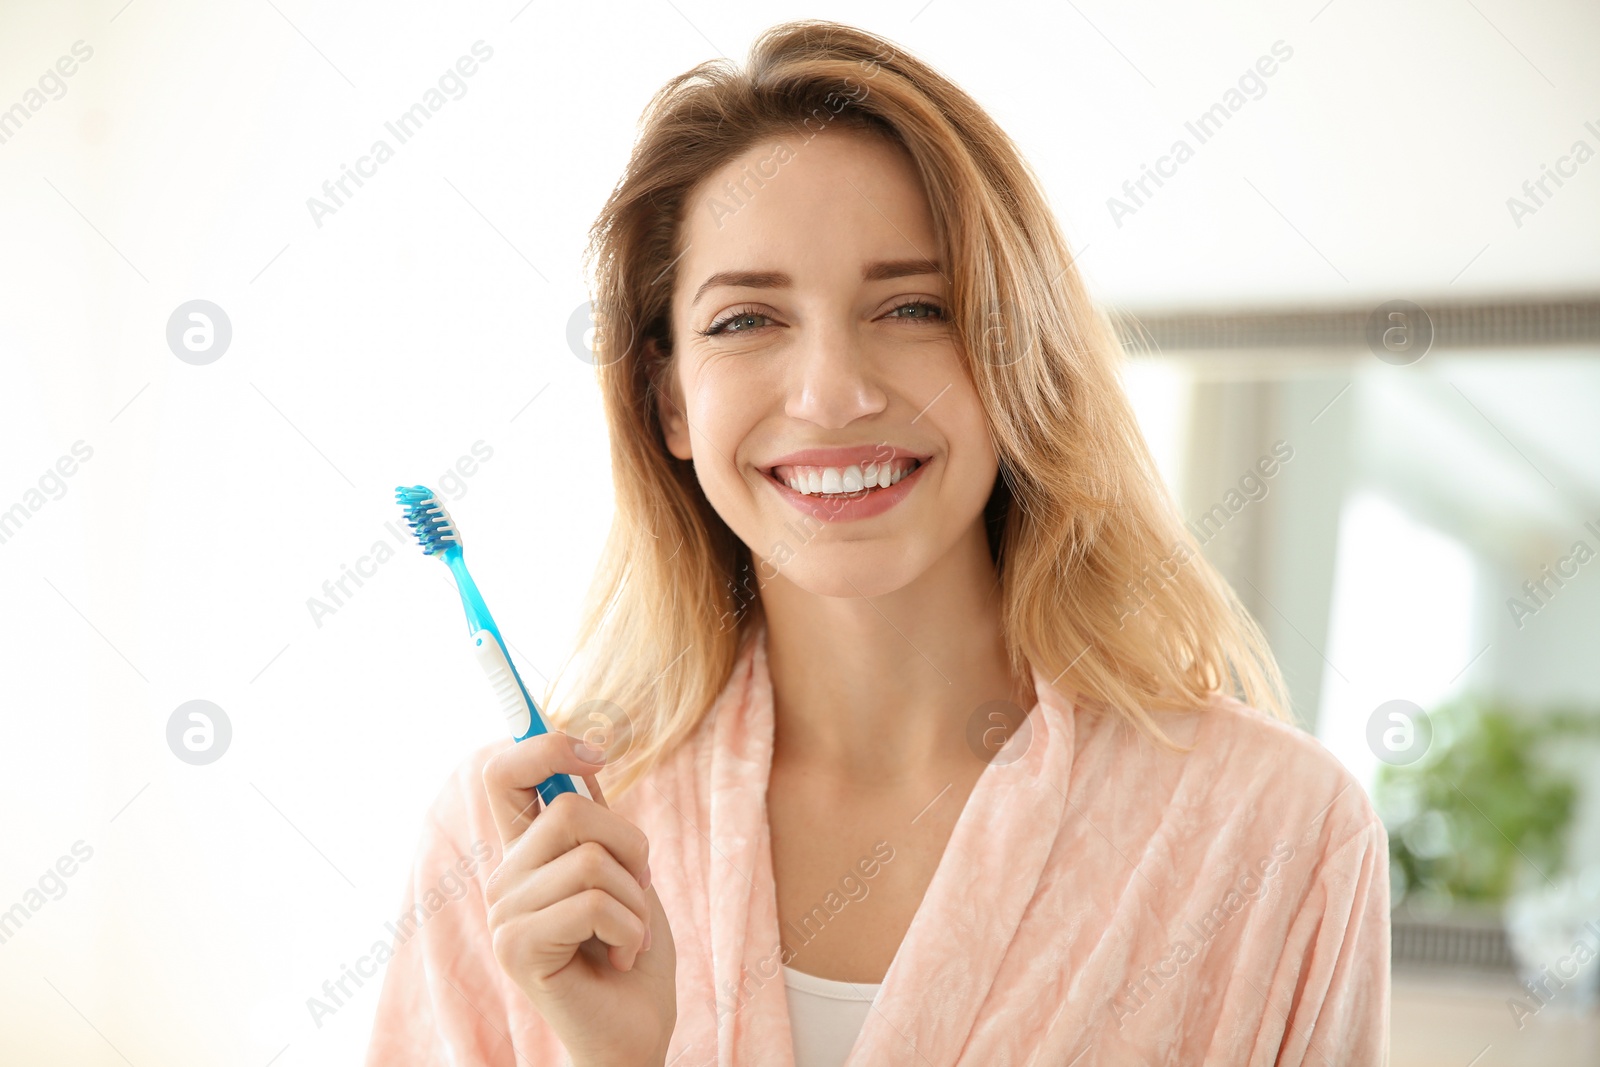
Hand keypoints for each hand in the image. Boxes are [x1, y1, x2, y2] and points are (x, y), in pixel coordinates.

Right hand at [482, 731, 675, 1066]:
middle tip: (639, 887)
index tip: (595, 751)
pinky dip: (629, 930)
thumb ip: (595, 819)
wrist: (635, 1031)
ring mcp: (504, 914)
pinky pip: (593, 904)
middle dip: (630, 845)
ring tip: (629, 933)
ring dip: (635, 898)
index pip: (500, 773)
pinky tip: (621, 958)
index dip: (542, 745)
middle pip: (568, 810)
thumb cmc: (630, 950)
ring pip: (590, 858)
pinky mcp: (518, 949)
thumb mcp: (622, 869)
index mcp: (525, 852)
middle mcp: (504, 877)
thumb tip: (583, 751)